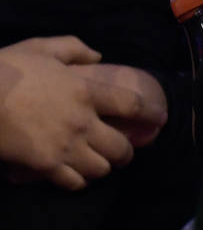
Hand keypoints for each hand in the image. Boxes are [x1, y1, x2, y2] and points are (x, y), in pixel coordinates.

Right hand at [0, 38, 167, 189]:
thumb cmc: (5, 68)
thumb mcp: (40, 48)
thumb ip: (73, 49)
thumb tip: (97, 56)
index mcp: (84, 91)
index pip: (132, 106)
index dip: (151, 114)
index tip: (160, 119)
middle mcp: (82, 122)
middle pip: (121, 148)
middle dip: (125, 151)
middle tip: (121, 150)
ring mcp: (64, 147)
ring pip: (101, 169)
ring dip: (103, 166)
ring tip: (98, 162)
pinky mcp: (45, 166)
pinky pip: (74, 182)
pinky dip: (79, 180)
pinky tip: (75, 174)